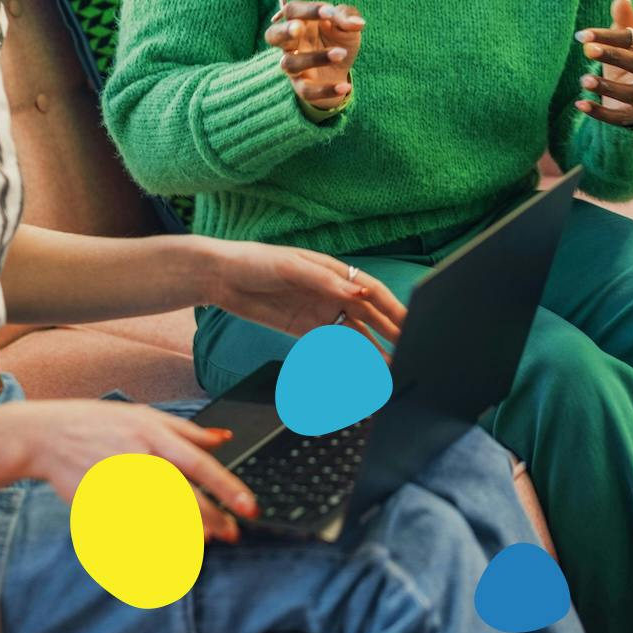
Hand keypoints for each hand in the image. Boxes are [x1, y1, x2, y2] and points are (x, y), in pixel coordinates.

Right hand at [0, 399, 257, 544]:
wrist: (45, 435)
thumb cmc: (99, 423)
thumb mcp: (145, 416)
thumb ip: (187, 430)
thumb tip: (224, 438)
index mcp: (153, 435)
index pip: (199, 464)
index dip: (227, 487)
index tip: (249, 507)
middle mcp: (138, 458)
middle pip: (182, 495)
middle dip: (211, 518)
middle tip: (232, 534)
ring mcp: (116, 482)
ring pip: (156, 514)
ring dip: (184, 532)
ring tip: (204, 542)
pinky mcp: (98, 502)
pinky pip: (128, 528)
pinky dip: (148, 541)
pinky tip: (165, 552)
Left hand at [204, 241, 404, 351]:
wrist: (221, 278)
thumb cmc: (256, 262)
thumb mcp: (292, 267)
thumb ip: (326, 281)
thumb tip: (360, 292)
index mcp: (335, 272)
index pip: (373, 291)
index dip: (394, 308)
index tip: (410, 324)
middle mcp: (333, 292)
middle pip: (370, 315)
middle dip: (390, 333)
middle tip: (409, 351)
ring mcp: (321, 312)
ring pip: (355, 334)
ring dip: (372, 351)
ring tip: (388, 369)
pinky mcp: (305, 330)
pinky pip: (333, 346)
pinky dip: (348, 358)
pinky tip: (360, 371)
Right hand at [265, 0, 363, 107]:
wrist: (341, 69)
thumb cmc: (338, 39)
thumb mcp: (346, 25)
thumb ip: (348, 18)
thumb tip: (358, 23)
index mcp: (298, 21)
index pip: (293, 10)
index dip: (308, 10)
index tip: (329, 13)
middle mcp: (290, 43)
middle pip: (272, 35)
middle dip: (284, 31)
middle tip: (299, 28)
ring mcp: (293, 66)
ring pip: (289, 64)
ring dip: (314, 58)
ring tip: (341, 54)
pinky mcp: (301, 87)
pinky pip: (306, 91)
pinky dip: (326, 90)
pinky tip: (346, 86)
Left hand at [574, 0, 632, 126]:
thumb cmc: (629, 58)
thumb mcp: (627, 41)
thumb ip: (624, 22)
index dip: (610, 37)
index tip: (582, 35)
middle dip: (613, 56)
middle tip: (587, 51)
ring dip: (608, 87)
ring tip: (584, 80)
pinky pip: (621, 116)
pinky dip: (601, 112)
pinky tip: (580, 105)